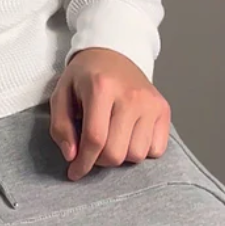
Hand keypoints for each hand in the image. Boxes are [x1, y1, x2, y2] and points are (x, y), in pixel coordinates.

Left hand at [50, 48, 170, 181]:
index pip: (95, 139)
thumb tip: (72, 156)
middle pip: (116, 153)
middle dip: (100, 160)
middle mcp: (130, 96)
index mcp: (102, 87)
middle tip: (93, 149)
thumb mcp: (61, 94)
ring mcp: (150, 103)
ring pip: (136, 155)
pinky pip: (155, 150)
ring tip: (113, 139)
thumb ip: (61, 126)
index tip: (75, 172)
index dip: (83, 163)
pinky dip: (142, 150)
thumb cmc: (86, 77)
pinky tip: (130, 136)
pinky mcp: (163, 109)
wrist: (114, 52)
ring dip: (121, 155)